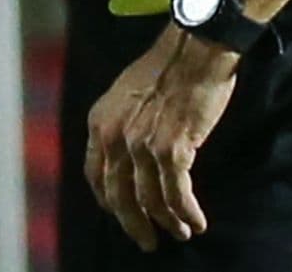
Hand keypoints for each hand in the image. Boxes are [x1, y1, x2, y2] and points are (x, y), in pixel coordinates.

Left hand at [84, 26, 238, 251]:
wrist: (194, 50)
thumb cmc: (165, 68)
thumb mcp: (126, 95)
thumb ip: (121, 126)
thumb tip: (128, 158)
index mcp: (99, 122)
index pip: (95, 174)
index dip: (108, 200)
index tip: (120, 214)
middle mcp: (114, 136)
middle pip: (118, 196)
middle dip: (134, 223)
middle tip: (147, 241)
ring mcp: (141, 144)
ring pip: (150, 199)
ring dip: (167, 222)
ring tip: (181, 232)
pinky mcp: (172, 149)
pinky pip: (177, 194)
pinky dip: (187, 212)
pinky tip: (196, 222)